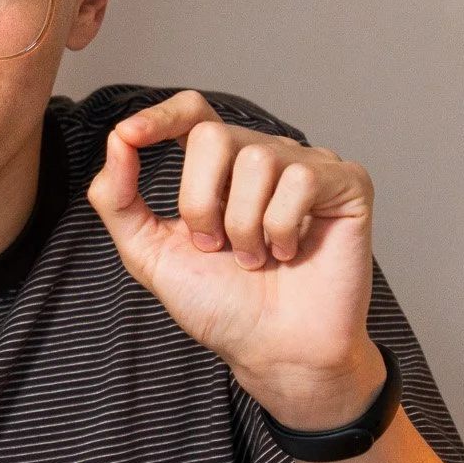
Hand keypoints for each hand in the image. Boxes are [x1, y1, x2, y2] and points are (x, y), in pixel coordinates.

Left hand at [88, 91, 383, 430]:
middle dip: (200, 202)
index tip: (130, 138)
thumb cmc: (221, 305)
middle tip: (216, 246)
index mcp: (218, 167)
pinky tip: (290, 251)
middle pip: (211, 136)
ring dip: (243, 226)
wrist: (273, 351)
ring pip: (256, 159)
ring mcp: (307, 166)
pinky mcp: (346, 184)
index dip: (160, 115)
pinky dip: (283, 227)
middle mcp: (262, 156)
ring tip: (256, 257)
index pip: (191, 111)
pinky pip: (301, 179)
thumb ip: (119, 199)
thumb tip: (117, 141)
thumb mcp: (150, 254)